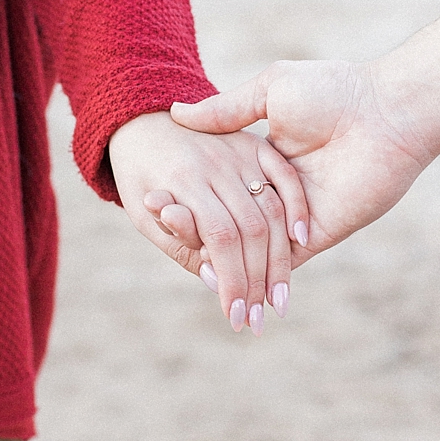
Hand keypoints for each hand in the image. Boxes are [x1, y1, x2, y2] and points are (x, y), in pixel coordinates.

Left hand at [107, 110, 309, 332]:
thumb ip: (180, 245)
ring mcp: (238, 151)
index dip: (232, 281)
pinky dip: (297, 207)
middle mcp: (216, 164)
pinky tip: (301, 241)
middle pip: (251, 229)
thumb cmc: (138, 174)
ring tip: (278, 301)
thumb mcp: (143, 213)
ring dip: (279, 259)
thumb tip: (217, 282)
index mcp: (183, 180)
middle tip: (258, 323)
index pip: (219, 238)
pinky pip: (283, 176)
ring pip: (271, 209)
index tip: (235, 318)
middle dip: (256, 282)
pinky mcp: (253, 142)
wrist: (140, 117)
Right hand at [170, 61, 433, 264]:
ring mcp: (297, 215)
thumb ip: (227, 110)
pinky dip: (253, 270)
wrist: (386, 112)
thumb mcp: (270, 89)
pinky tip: (218, 271)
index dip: (188, 191)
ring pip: (250, 246)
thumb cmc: (332, 91)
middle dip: (193, 226)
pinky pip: (281, 261)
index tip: (154, 192)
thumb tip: (177, 111)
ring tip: (176, 244)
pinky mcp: (318, 235)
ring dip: (218, 255)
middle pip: (229, 219)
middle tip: (155, 217)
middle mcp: (278, 190)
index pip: (219, 185)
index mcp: (265, 156)